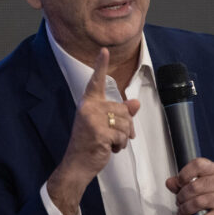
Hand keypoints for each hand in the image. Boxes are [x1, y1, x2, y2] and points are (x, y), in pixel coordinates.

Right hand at [47, 48, 140, 214]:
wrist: (77, 164)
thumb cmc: (90, 143)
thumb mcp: (104, 124)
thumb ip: (120, 112)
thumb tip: (135, 103)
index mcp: (88, 103)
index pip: (96, 81)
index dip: (100, 65)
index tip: (104, 50)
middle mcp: (89, 108)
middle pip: (123, 110)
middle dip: (124, 126)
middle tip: (111, 136)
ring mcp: (93, 120)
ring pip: (125, 123)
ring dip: (122, 138)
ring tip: (108, 142)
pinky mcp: (99, 133)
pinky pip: (122, 136)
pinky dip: (120, 146)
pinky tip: (108, 149)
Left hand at [165, 158, 213, 214]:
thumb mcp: (205, 184)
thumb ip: (185, 182)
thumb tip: (170, 182)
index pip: (198, 165)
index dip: (184, 173)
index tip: (180, 182)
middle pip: (193, 187)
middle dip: (181, 197)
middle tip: (179, 201)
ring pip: (196, 203)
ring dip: (184, 210)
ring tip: (182, 211)